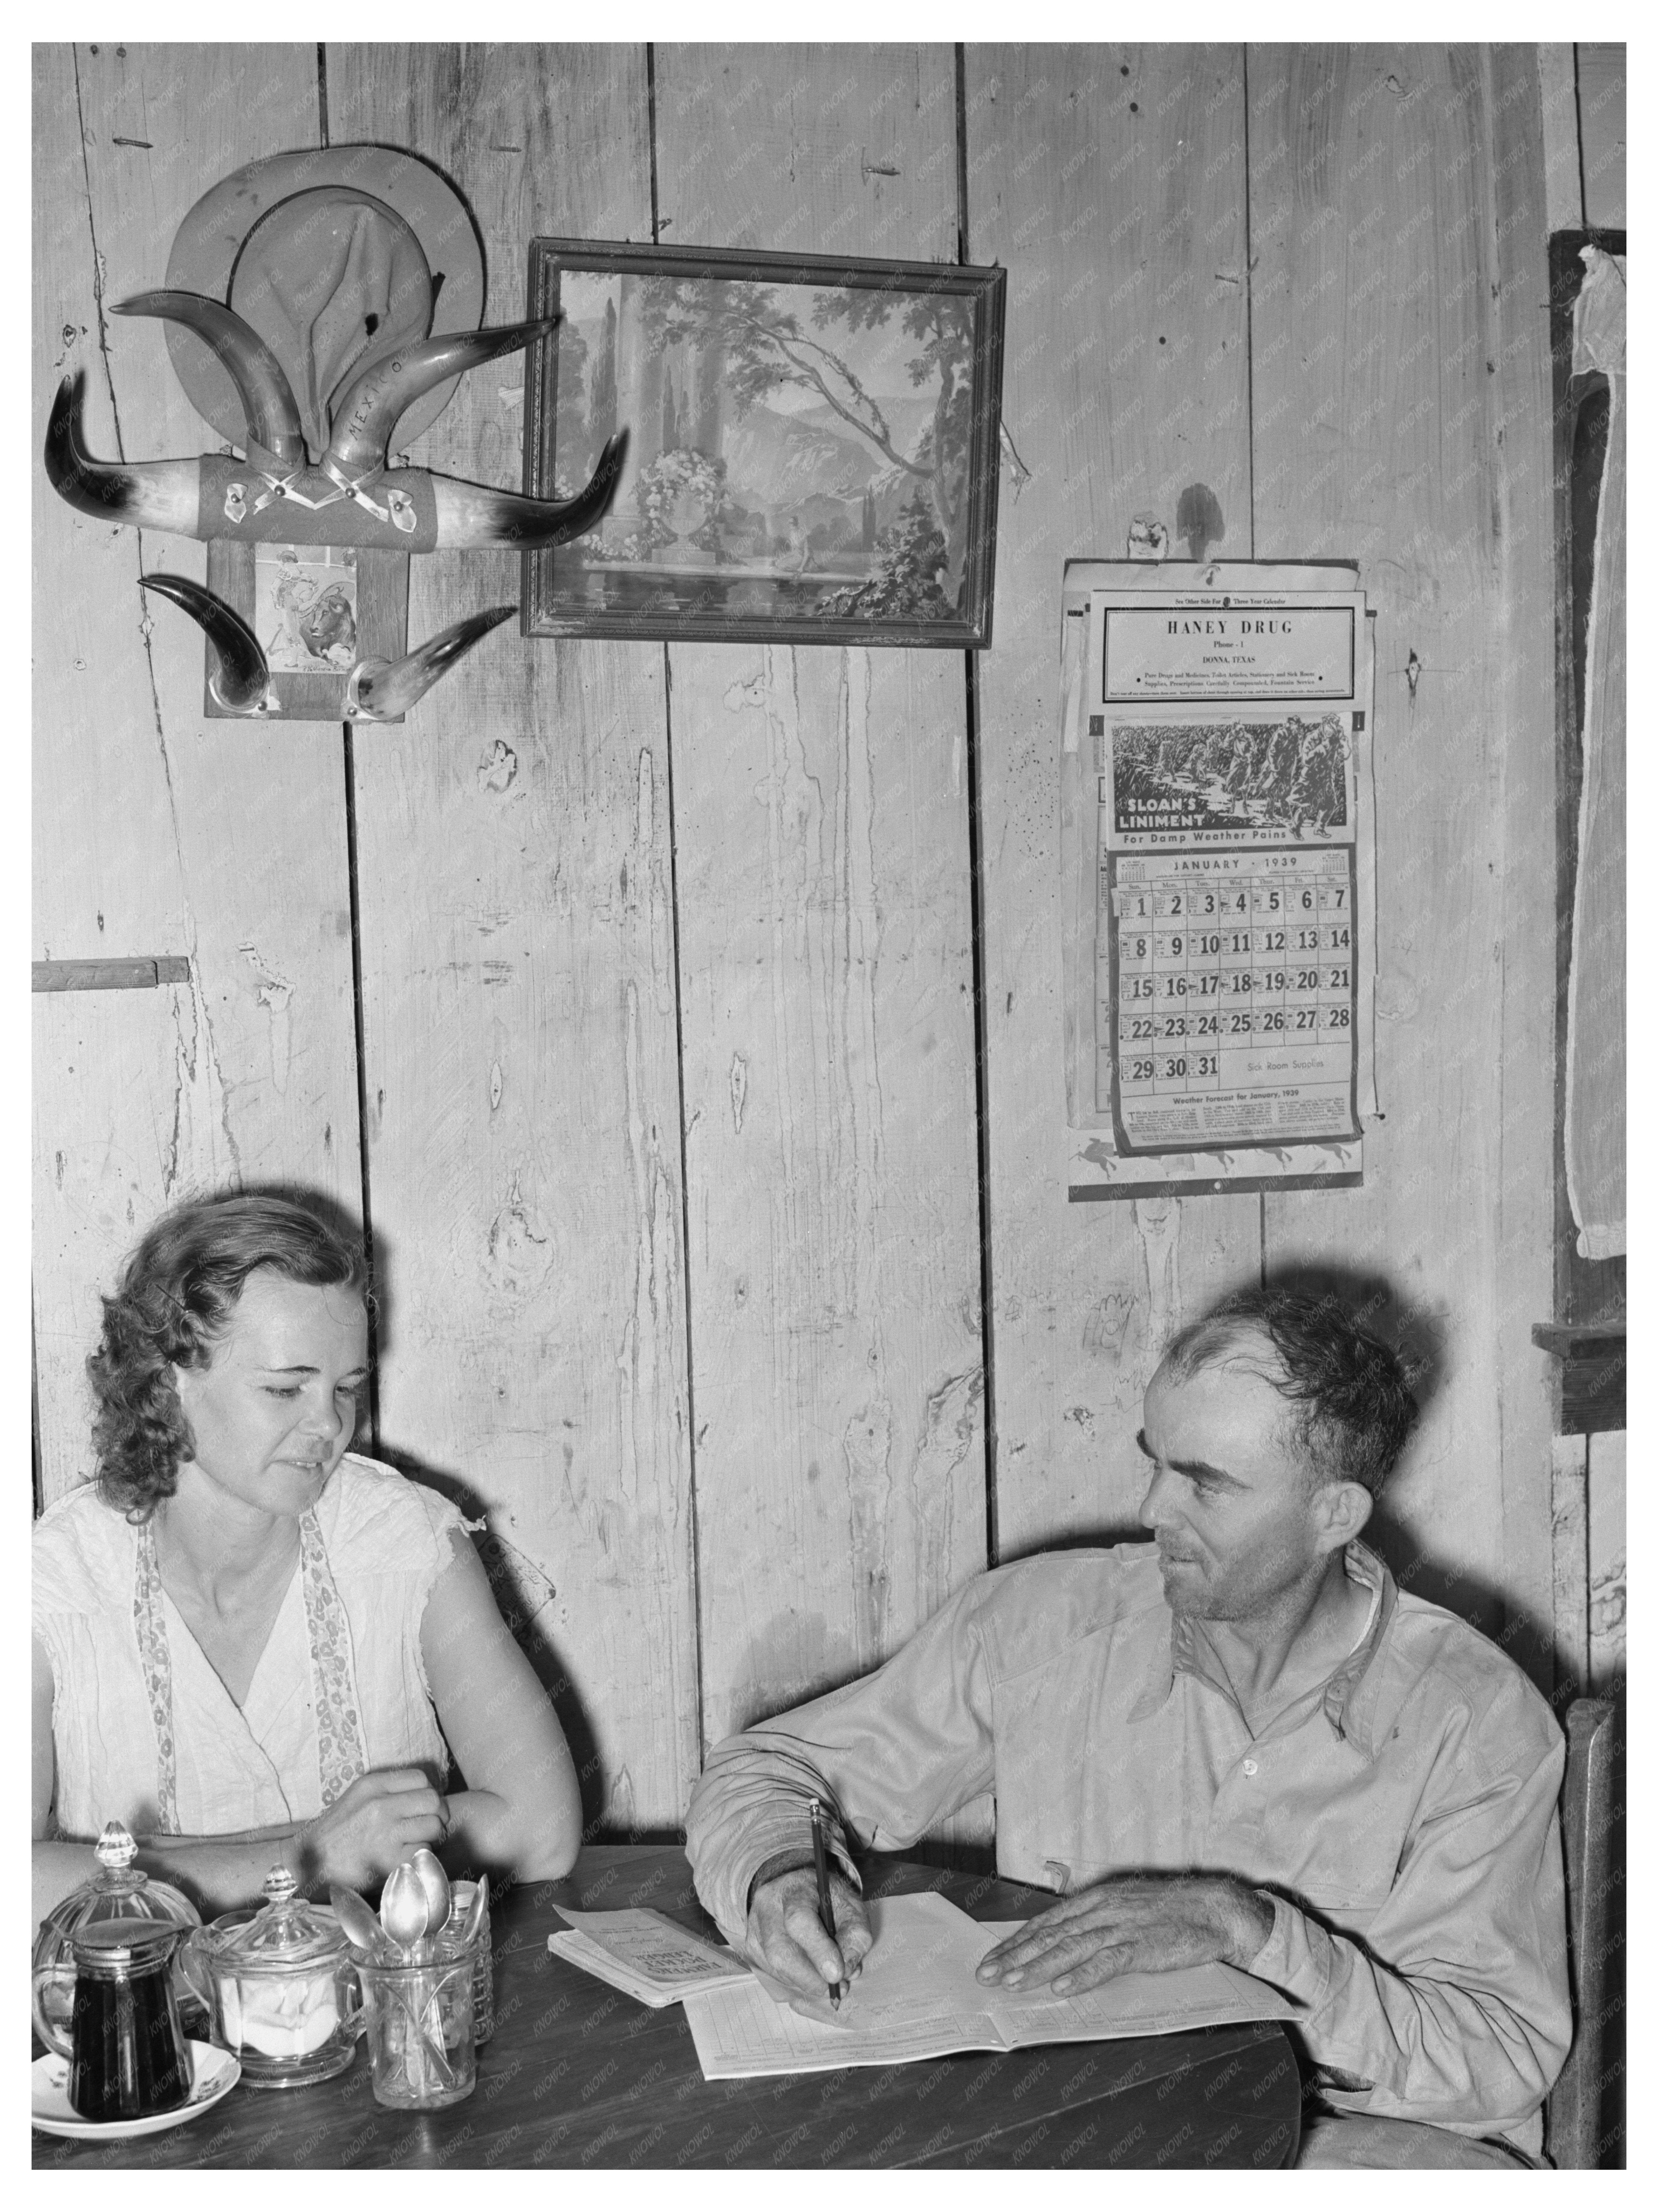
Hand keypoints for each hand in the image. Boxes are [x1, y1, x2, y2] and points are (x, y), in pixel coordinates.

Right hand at [297, 1768, 449, 1890]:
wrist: (307, 1868)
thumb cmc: (334, 1835)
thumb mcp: (356, 1800)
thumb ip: (387, 1792)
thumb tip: (424, 1794)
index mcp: (371, 1785)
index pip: (421, 1779)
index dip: (427, 1794)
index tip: (423, 1808)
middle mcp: (380, 1805)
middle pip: (433, 1801)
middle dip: (435, 1816)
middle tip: (427, 1829)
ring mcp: (385, 1833)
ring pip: (433, 1827)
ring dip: (429, 1839)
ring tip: (412, 1845)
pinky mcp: (390, 1861)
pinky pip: (424, 1853)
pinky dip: (419, 1859)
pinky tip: (404, 1861)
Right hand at [745, 1866, 873, 2000]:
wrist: (795, 1888)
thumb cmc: (826, 1899)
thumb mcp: (851, 1906)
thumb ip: (855, 1936)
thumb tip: (846, 1971)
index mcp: (794, 1888)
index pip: (799, 1920)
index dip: (819, 1951)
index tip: (838, 1975)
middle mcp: (767, 1905)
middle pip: (780, 1951)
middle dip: (811, 1978)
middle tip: (838, 1987)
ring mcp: (754, 1927)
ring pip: (775, 1967)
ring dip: (806, 1981)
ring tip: (828, 1980)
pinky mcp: (751, 1946)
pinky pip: (772, 1973)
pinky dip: (795, 1980)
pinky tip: (810, 1973)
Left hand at [975, 1874, 1273, 1995]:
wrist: (1214, 1909)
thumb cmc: (1169, 1912)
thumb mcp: (1124, 1908)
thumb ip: (1095, 1922)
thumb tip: (1060, 1940)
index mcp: (1097, 1899)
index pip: (1047, 1922)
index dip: (1017, 1941)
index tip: (992, 1957)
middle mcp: (1104, 1910)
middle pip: (1051, 1934)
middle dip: (1016, 1956)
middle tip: (987, 1974)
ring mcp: (1123, 1927)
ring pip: (1071, 1948)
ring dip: (1038, 1966)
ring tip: (1012, 1982)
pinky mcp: (1143, 1946)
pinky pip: (1108, 1962)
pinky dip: (1084, 1975)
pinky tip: (1063, 1988)